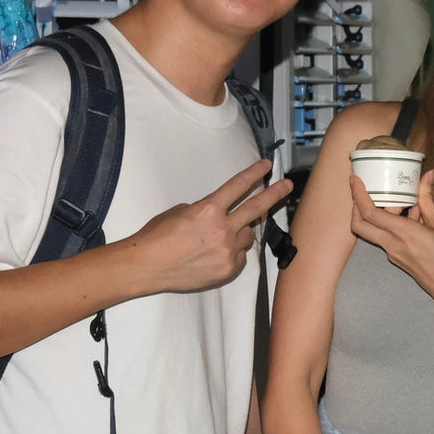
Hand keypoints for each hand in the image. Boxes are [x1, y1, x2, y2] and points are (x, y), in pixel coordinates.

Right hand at [122, 160, 290, 293]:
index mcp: (209, 209)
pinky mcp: (229, 268)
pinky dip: (233, 252)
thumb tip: (221, 213)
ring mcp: (228, 249)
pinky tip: (216, 254)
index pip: (238, 186)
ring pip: (248, 235)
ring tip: (223, 235)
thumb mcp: (180, 212)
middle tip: (287, 186)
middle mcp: (223, 228)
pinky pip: (240, 255)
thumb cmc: (157, 236)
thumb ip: (206, 210)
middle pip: (257, 208)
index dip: (254, 174)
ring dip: (241, 231)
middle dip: (274, 194)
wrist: (146, 267)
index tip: (267, 165)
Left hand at [349, 171, 433, 325]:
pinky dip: (392, 226)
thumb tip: (427, 175)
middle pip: (359, 226)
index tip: (355, 180)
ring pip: (374, 232)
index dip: (358, 195)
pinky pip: (388, 239)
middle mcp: (391, 245)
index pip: (369, 213)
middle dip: (356, 206)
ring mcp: (393, 254)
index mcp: (402, 233)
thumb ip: (428, 200)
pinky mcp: (398, 259)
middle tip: (363, 191)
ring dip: (377, 215)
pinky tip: (412, 220)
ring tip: (399, 202)